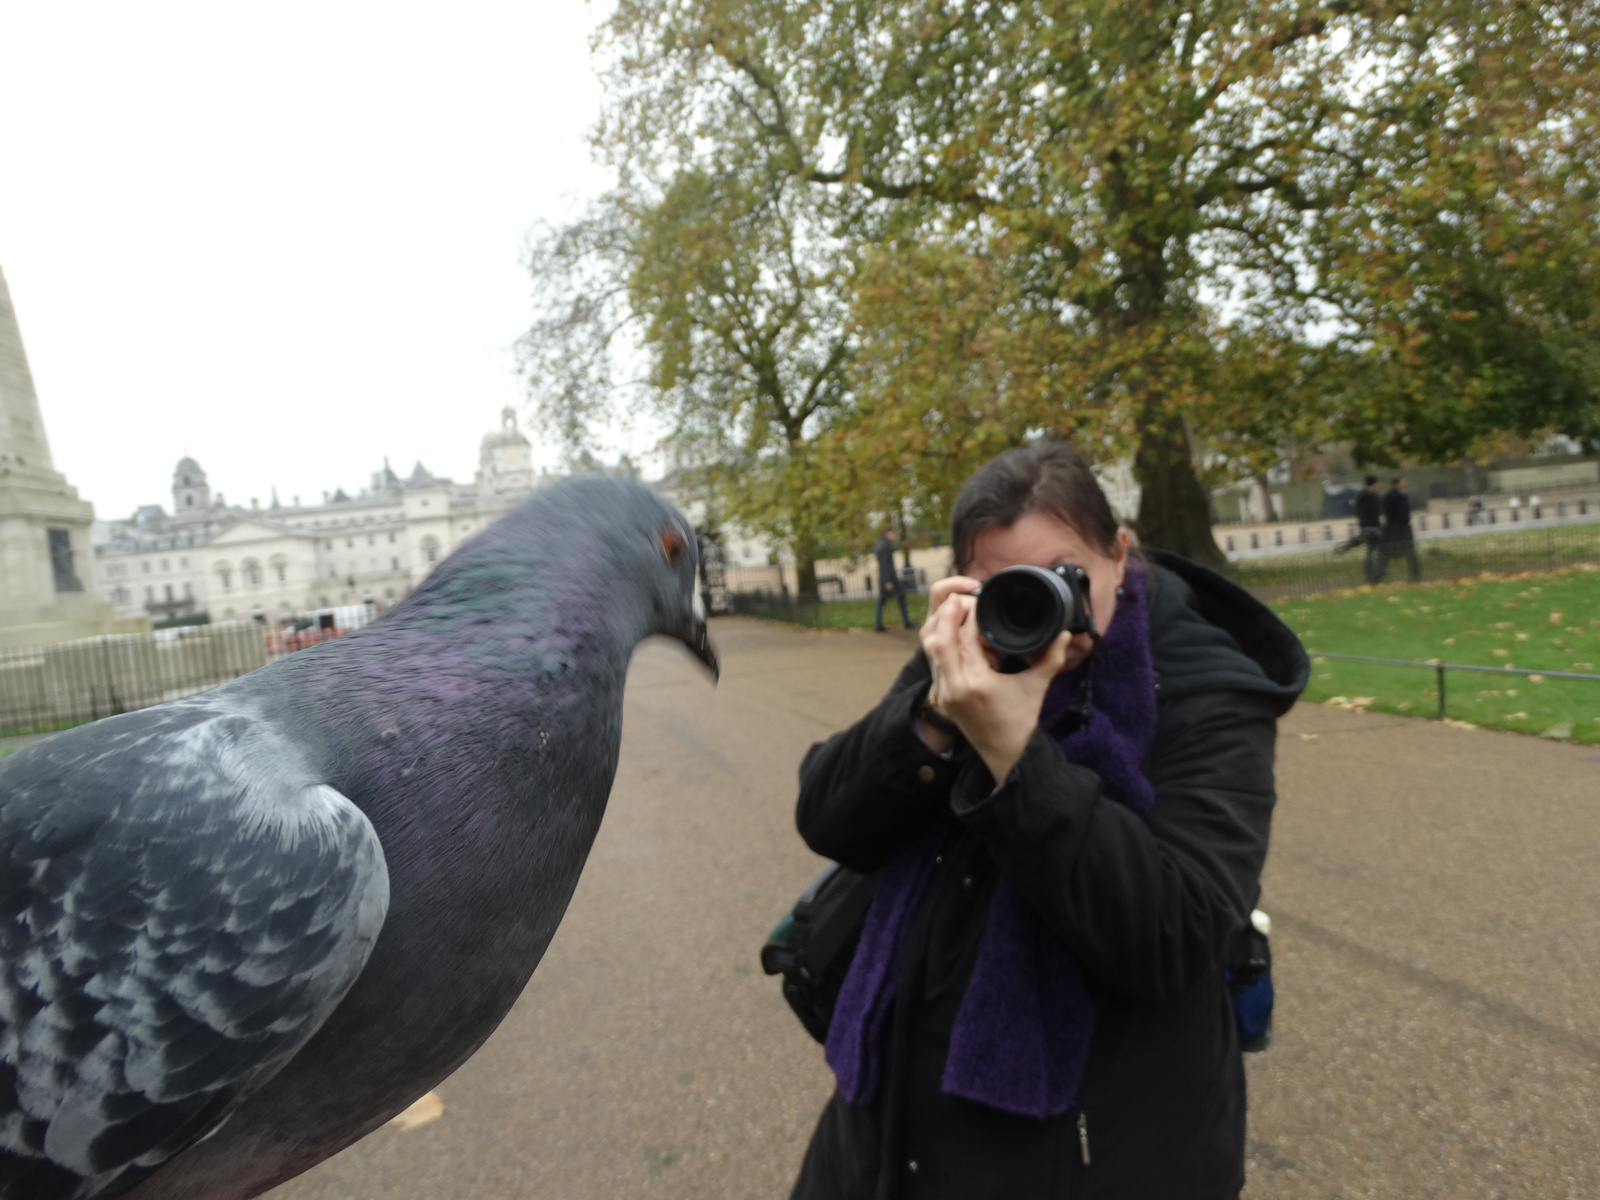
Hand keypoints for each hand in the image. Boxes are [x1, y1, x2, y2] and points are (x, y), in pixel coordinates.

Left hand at [919, 584, 1073, 782]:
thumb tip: (1064, 633)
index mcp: (976, 682)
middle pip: (939, 638)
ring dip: (941, 626)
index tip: (983, 600)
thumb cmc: (1021, 721)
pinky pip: (934, 662)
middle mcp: (953, 686)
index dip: (972, 614)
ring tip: (957, 610)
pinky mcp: (940, 695)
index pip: (966, 637)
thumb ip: (1052, 657)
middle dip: (949, 612)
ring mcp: (943, 692)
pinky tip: (955, 633)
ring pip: (930, 648)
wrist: (1005, 754)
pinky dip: (942, 643)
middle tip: (964, 596)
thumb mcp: (1038, 686)